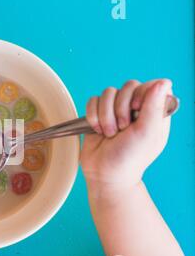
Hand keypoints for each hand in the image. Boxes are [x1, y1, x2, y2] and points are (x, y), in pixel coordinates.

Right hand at [81, 79, 171, 195]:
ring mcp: (115, 111)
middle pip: (128, 86)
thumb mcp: (147, 133)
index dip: (143, 92)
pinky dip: (92, 115)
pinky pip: (92, 101)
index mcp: (154, 113)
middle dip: (121, 108)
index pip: (153, 85)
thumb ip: (155, 107)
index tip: (137, 109)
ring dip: (105, 115)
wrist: (104, 173)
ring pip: (108, 92)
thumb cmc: (130, 158)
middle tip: (122, 128)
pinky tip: (97, 129)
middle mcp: (136, 109)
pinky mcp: (98, 114)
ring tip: (109, 133)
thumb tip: (164, 81)